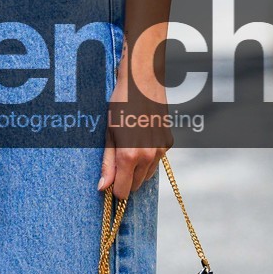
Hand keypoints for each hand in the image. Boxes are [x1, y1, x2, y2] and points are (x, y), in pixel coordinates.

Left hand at [98, 52, 169, 202]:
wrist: (143, 83)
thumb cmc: (120, 105)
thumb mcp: (109, 134)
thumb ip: (107, 163)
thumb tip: (103, 188)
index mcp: (129, 155)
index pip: (123, 190)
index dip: (115, 190)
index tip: (109, 184)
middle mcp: (148, 156)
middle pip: (136, 185)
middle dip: (125, 181)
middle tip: (116, 166)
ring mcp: (161, 151)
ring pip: (147, 175)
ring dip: (137, 171)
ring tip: (128, 150)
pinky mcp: (168, 144)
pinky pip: (156, 161)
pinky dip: (147, 159)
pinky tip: (140, 142)